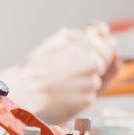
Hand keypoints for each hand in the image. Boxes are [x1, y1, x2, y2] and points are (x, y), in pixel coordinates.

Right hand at [0, 22, 119, 123]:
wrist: (25, 90)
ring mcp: (93, 82)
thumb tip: (82, 34)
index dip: (100, 52)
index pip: (108, 48)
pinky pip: (88, 95)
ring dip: (85, 81)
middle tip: (72, 70)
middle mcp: (95, 63)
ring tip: (63, 81)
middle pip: (104, 65)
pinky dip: (79, 94)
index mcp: (87, 45)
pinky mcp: (88, 99)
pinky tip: (63, 91)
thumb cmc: (35, 66)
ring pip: (96, 81)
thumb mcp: (52, 42)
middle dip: (93, 67)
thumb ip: (71, 36)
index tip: (92, 56)